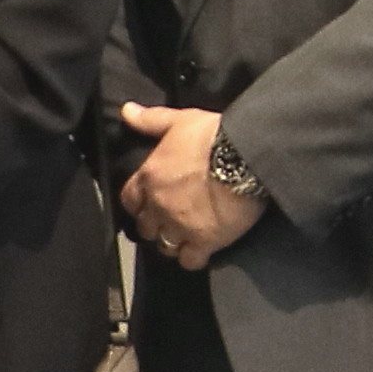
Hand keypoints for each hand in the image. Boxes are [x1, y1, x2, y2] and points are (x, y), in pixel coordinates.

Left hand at [113, 101, 251, 269]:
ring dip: (174, 242)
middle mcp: (158, 206)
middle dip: (156, 224)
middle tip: (172, 219)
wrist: (246, 155)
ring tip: (187, 236)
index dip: (139, 203)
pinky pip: (190, 261)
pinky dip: (194, 258)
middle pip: (146, 227)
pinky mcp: (204, 242)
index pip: (129, 200)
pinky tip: (203, 250)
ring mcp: (179, 226)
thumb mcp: (180, 120)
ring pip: (165, 246)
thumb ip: (151, 120)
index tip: (149, 202)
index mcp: (149, 178)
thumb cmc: (212, 135)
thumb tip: (126, 110)